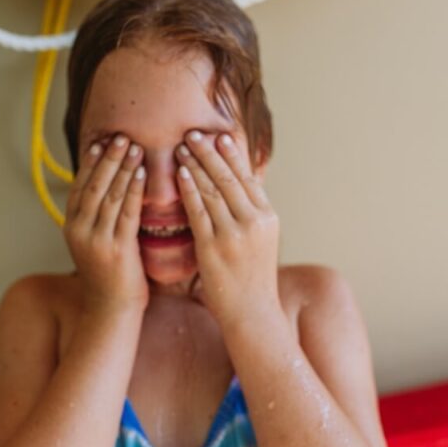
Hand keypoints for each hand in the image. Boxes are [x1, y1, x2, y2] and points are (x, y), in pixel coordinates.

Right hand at [64, 133, 148, 313]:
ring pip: (110, 195)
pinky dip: (134, 190)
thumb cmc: (109, 276)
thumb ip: (98, 218)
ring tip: (134, 147)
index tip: (100, 142)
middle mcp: (79, 231)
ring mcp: (97, 240)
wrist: (111, 310)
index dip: (90, 163)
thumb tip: (108, 189)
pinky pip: (127, 213)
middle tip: (120, 136)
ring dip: (123, 168)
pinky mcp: (117, 249)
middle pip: (94, 185)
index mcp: (71, 227)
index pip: (79, 186)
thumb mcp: (94, 243)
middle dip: (107, 158)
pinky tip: (142, 174)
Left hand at [176, 129, 279, 323]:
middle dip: (210, 153)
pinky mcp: (214, 247)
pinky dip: (189, 189)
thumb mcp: (261, 241)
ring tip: (181, 147)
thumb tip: (238, 189)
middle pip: (229, 178)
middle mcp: (254, 222)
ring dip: (196, 165)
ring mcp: (234, 234)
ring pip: (213, 190)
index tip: (219, 136)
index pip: (248, 178)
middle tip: (193, 133)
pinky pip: (198, 211)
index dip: (232, 155)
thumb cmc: (252, 278)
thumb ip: (250, 215)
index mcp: (268, 217)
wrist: (252, 313)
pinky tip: (179, 174)